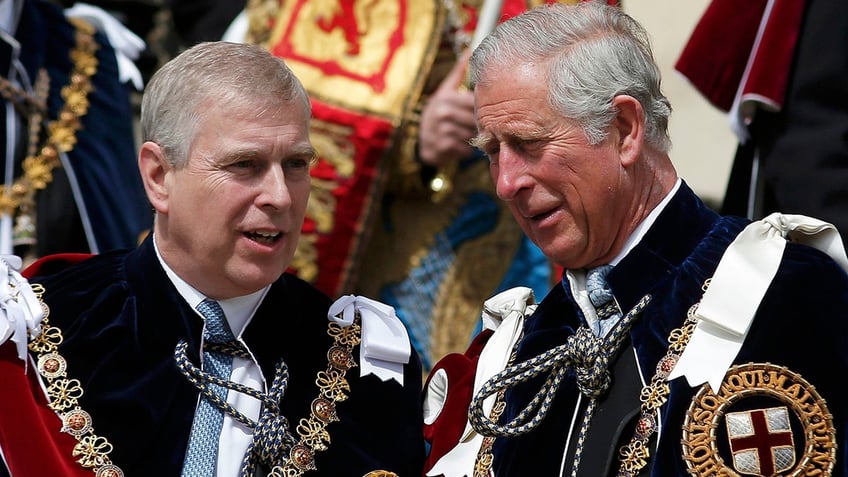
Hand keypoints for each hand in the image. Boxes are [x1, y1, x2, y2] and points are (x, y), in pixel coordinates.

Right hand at [418, 50, 476, 167]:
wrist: (421, 140)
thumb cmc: (438, 113)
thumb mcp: (445, 91)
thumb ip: (458, 73)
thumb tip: (469, 50)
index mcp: (446, 97)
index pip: (474, 102)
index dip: (484, 108)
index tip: (488, 111)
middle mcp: (442, 112)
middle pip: (475, 119)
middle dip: (479, 124)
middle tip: (479, 127)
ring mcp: (441, 130)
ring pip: (471, 134)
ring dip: (473, 137)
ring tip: (467, 135)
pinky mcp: (442, 147)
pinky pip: (465, 149)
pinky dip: (466, 149)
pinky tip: (460, 144)